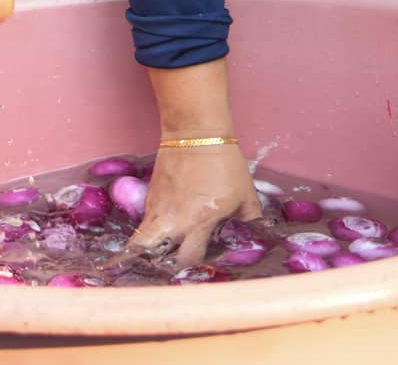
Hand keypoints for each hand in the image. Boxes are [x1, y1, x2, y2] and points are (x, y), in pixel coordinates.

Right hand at [126, 144, 261, 266]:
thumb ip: (250, 222)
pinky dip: (153, 229)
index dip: (195, 266)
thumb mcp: (246, 195)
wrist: (196, 132)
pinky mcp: (150, 196)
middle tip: (173, 265)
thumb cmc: (225, 164)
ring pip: (141, 240)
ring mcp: (157, 208)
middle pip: (152, 255)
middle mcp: (173, 220)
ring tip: (160, 253)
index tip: (201, 264)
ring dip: (150, 249)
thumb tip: (255, 239)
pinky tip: (166, 228)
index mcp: (199, 222)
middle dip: (161, 264)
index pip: (189, 259)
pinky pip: (147, 222)